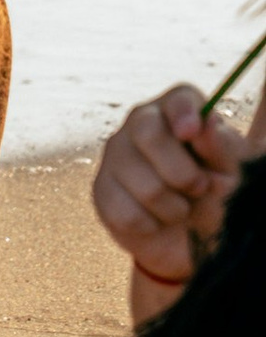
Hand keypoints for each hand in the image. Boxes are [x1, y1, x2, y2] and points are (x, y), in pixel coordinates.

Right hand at [91, 85, 246, 295]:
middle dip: (181, 172)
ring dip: (173, 207)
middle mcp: (141, 123)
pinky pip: (125, 212)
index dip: (182, 113)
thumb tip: (206, 125)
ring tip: (182, 209)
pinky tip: (157, 221)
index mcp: (180, 111)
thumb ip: (224, 148)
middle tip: (201, 188)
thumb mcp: (233, 172)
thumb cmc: (218, 193)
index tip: (190, 132)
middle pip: (146, 131)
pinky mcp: (102, 189)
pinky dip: (151, 225)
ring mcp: (116, 155)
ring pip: (142, 182)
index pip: (177, 99)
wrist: (193, 236)